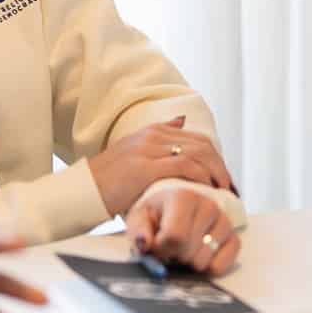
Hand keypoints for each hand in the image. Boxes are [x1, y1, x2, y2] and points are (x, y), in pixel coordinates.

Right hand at [86, 116, 234, 215]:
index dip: (215, 158)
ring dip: (216, 173)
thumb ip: (158, 139)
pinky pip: (185, 166)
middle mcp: (152, 136)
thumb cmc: (107, 181)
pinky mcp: (145, 167)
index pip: (196, 139)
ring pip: (197, 154)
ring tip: (224, 191)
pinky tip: (207, 189)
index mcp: (151, 132)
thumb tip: (181, 120)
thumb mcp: (133, 153)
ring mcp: (149, 149)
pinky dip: (202, 177)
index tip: (224, 178)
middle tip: (230, 186)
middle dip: (220, 166)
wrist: (81, 191)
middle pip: (202, 145)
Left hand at [125, 185, 239, 275]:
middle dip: (173, 257)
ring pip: (203, 262)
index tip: (155, 244)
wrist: (173, 211)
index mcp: (184, 196)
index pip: (175, 236)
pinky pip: (221, 266)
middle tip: (168, 248)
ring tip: (182, 249)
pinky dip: (206, 268)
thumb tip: (145, 244)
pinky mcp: (233, 239)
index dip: (161, 249)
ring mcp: (224, 222)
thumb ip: (138, 231)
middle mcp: (208, 206)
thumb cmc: (155, 215)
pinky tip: (197, 256)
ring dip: (188, 263)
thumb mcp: (139, 218)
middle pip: (188, 252)